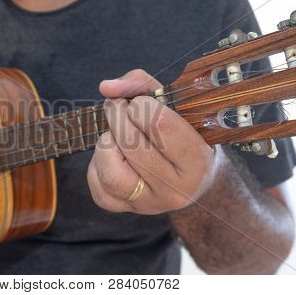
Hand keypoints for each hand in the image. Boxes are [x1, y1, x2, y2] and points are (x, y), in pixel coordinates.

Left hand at [87, 69, 219, 214]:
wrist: (190, 179)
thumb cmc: (180, 134)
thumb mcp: (174, 105)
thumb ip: (142, 85)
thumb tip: (106, 87)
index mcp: (197, 161)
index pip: (159, 123)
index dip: (141, 105)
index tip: (140, 102)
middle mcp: (176, 189)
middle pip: (130, 144)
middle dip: (117, 116)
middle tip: (118, 107)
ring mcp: (150, 204)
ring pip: (112, 172)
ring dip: (106, 143)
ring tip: (115, 134)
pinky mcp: (126, 210)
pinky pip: (98, 187)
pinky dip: (97, 165)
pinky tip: (111, 155)